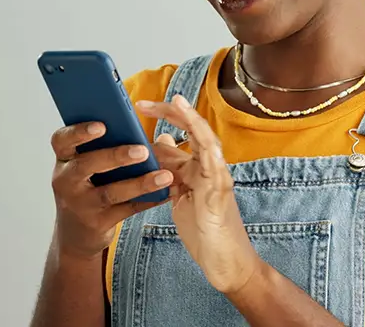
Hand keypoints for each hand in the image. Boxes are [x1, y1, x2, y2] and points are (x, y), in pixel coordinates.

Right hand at [47, 121, 177, 260]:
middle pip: (86, 165)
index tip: (102, 125)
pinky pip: (126, 210)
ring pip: (111, 192)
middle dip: (115, 156)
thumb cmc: (85, 188)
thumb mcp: (84, 167)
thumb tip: (143, 131)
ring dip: (140, 183)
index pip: (62, 140)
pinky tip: (165, 192)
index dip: (79, 131)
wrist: (75, 233)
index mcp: (64, 160)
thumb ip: (106, 147)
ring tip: (164, 175)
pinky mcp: (98, 222)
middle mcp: (67, 181)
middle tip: (142, 150)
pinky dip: (148, 200)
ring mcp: (81, 204)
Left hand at [135, 95, 265, 294]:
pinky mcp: (219, 192)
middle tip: (143, 103)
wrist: (224, 261)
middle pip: (195, 129)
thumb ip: (172, 168)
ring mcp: (217, 178)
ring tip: (177, 102)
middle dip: (172, 112)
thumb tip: (160, 141)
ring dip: (191, 120)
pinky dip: (205, 145)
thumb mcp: (179, 192)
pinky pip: (214, 164)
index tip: (139, 105)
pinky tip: (196, 131)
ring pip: (207, 140)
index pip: (183, 132)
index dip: (165, 115)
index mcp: (198, 166)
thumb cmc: (202, 228)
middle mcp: (210, 167)